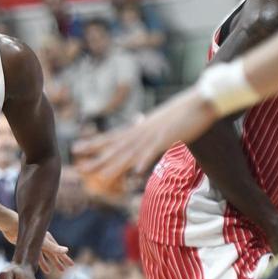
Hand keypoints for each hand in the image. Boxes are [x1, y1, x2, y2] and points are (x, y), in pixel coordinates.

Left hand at [0, 215, 71, 274]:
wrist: (12, 225)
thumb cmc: (28, 232)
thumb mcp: (43, 242)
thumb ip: (54, 248)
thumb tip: (66, 250)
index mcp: (48, 240)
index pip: (59, 252)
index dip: (65, 259)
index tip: (71, 265)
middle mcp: (43, 242)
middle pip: (52, 254)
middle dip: (58, 262)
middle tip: (63, 270)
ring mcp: (35, 245)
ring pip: (43, 256)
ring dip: (47, 263)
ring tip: (50, 272)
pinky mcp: (26, 247)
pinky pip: (34, 256)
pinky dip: (36, 262)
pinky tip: (37, 268)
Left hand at [73, 88, 218, 184]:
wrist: (201, 100)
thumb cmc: (182, 112)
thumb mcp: (160, 120)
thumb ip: (148, 126)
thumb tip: (139, 123)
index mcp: (138, 128)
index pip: (110, 137)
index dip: (93, 143)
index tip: (76, 148)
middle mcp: (140, 132)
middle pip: (114, 148)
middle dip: (97, 160)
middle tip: (79, 169)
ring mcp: (152, 136)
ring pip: (129, 153)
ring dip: (115, 166)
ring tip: (100, 178)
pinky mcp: (166, 138)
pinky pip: (152, 152)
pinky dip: (143, 162)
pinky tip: (135, 173)